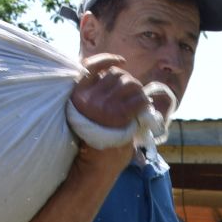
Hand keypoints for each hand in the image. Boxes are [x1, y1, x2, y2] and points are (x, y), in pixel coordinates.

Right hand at [70, 52, 150, 166]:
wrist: (95, 163)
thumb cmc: (93, 137)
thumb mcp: (85, 111)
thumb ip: (94, 92)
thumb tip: (114, 72)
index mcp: (77, 93)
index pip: (91, 65)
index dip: (108, 59)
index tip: (121, 61)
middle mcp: (89, 97)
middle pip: (116, 74)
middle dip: (128, 80)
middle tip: (133, 92)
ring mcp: (104, 106)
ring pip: (129, 83)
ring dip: (138, 90)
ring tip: (139, 100)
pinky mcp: (119, 115)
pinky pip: (138, 98)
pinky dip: (144, 101)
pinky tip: (144, 104)